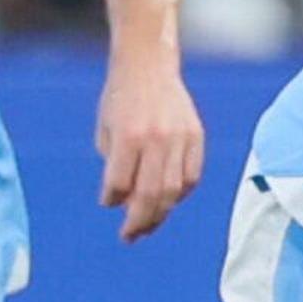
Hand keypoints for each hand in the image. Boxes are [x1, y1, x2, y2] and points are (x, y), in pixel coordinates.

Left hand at [95, 55, 207, 240]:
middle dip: (139, 221)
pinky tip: (168, 201)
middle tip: (130, 236)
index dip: (111, 200)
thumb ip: (114, 164)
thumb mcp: (106, 128)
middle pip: (149, 195)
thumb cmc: (120, 98)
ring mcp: (179, 138)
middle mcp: (155, 139)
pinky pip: (191, 176)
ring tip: (148, 226)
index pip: (119, 184)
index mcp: (127, 136)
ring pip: (173, 191)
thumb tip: (125, 201)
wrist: (148, 65)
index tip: (108, 205)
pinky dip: (180, 193)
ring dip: (160, 214)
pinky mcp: (196, 136)